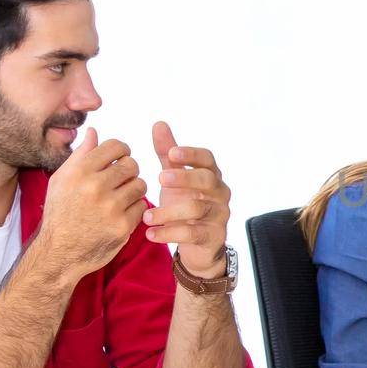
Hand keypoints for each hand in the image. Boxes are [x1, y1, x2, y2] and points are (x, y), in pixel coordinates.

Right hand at [35, 129, 147, 282]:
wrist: (58, 252)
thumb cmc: (60, 212)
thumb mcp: (61, 181)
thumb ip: (80, 155)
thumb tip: (94, 131)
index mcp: (80, 171)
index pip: (115, 146)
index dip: (122, 150)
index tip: (121, 158)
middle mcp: (95, 187)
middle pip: (131, 164)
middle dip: (129, 170)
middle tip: (122, 179)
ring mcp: (110, 207)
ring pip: (140, 184)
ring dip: (134, 189)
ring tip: (122, 196)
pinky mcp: (122, 226)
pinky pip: (142, 206)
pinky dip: (135, 209)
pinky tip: (122, 213)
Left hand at [144, 122, 231, 277]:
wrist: (199, 244)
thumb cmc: (186, 204)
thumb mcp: (175, 178)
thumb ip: (168, 154)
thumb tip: (159, 124)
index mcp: (211, 175)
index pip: (207, 159)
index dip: (191, 154)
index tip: (171, 153)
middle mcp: (220, 193)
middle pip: (207, 180)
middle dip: (185, 178)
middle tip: (159, 178)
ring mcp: (219, 215)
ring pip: (198, 208)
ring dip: (169, 211)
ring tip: (146, 216)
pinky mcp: (212, 236)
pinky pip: (192, 233)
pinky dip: (170, 233)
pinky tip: (151, 233)